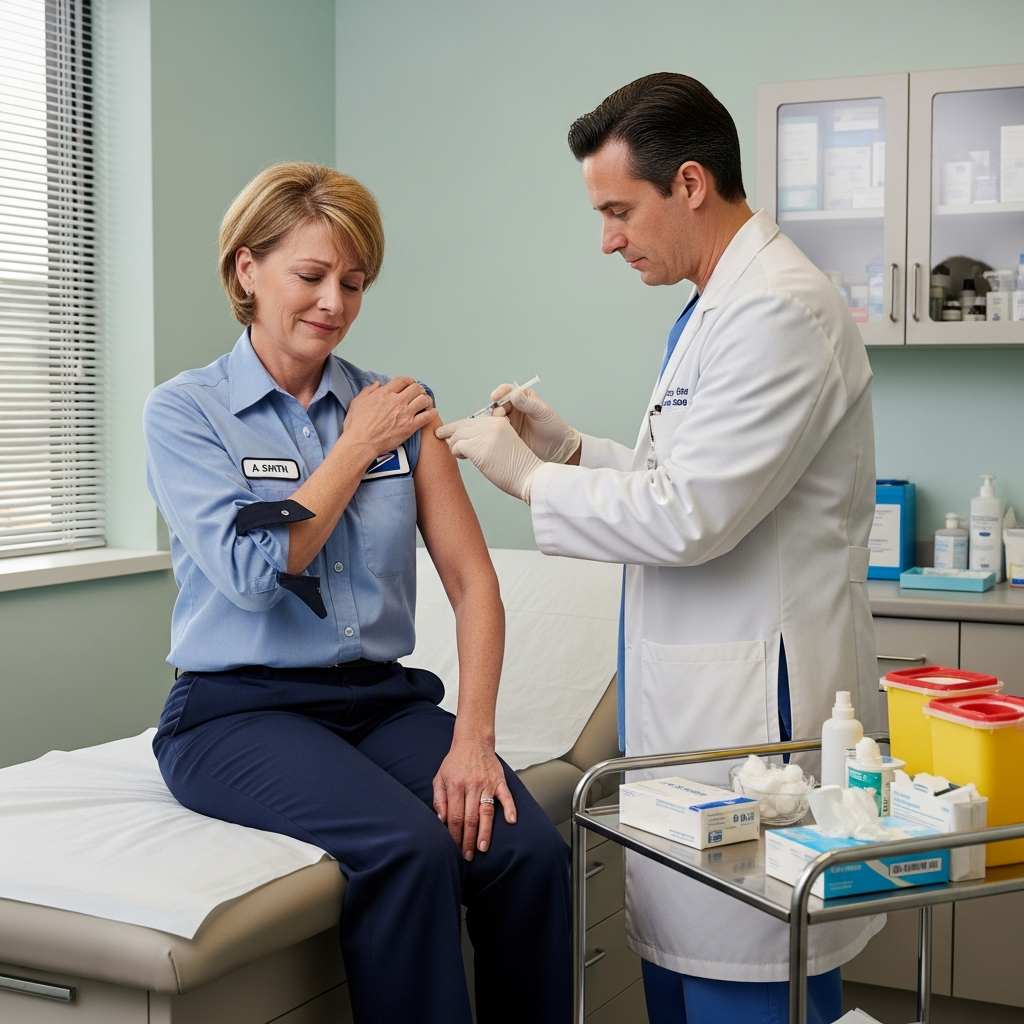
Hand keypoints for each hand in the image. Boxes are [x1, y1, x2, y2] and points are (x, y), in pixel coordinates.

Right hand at [343, 377, 434, 459]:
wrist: (361, 443)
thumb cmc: (356, 425)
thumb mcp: (357, 402)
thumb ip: (368, 391)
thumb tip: (377, 384)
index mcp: (384, 393)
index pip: (402, 381)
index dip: (409, 380)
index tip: (411, 383)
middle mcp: (396, 401)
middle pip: (415, 388)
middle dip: (419, 389)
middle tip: (420, 392)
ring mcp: (404, 414)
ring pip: (423, 400)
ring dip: (426, 400)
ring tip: (426, 402)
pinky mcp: (410, 427)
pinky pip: (427, 416)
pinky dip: (432, 413)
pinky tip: (432, 412)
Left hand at [433, 739, 515, 859]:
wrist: (472, 741)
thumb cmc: (455, 762)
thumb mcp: (440, 778)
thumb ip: (439, 799)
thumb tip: (440, 820)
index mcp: (455, 786)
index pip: (455, 816)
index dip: (454, 835)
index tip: (454, 848)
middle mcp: (471, 786)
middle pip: (470, 818)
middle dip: (468, 840)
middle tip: (467, 856)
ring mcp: (487, 783)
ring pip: (486, 812)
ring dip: (484, 832)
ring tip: (482, 848)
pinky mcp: (499, 780)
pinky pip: (506, 796)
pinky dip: (509, 808)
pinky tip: (511, 821)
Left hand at [435, 416, 542, 502]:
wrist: (529, 476)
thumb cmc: (517, 466)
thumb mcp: (504, 443)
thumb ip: (487, 437)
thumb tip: (462, 440)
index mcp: (499, 421)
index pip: (472, 420)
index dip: (459, 426)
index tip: (449, 431)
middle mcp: (491, 424)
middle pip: (462, 425)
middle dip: (449, 431)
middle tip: (439, 435)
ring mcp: (484, 435)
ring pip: (458, 435)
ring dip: (454, 445)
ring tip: (458, 453)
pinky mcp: (477, 448)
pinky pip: (457, 446)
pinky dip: (456, 452)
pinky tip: (462, 457)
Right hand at [490, 384, 579, 463]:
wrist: (557, 448)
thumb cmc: (553, 426)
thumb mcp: (542, 412)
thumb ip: (528, 404)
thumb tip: (514, 394)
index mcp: (523, 398)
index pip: (508, 391)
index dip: (500, 392)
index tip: (496, 396)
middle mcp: (514, 409)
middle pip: (499, 404)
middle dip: (497, 408)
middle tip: (500, 414)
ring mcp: (510, 422)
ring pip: (496, 418)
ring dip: (495, 420)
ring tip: (501, 424)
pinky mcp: (508, 435)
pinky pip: (497, 431)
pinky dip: (495, 431)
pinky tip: (499, 433)